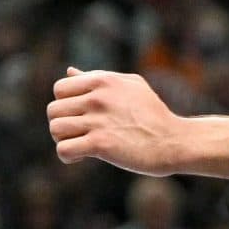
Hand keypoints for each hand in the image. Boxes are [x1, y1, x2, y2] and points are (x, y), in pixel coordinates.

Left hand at [48, 67, 189, 173]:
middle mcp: (97, 97)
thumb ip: (97, 78)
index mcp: (102, 81)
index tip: (79, 116)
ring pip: (55, 129)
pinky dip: (67, 156)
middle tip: (79, 134)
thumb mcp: (129, 86)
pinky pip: (64, 149)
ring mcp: (98, 120)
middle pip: (53, 110)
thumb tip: (69, 71)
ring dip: (63, 140)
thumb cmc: (153, 114)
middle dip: (62, 124)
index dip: (65, 104)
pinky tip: (81, 158)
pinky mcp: (101, 144)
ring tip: (79, 144)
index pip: (59, 89)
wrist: (175, 141)